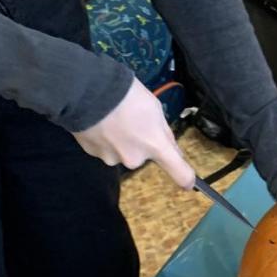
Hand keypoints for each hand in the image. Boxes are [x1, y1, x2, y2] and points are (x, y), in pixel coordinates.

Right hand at [74, 77, 195, 187]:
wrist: (87, 92)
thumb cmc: (128, 96)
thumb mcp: (155, 108)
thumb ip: (163, 132)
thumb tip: (171, 148)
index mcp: (155, 146)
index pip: (179, 172)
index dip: (186, 179)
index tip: (189, 183)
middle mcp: (135, 159)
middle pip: (142, 154)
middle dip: (140, 141)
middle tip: (132, 119)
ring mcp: (112, 159)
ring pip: (122, 151)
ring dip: (120, 139)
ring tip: (111, 117)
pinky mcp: (92, 155)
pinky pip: (104, 148)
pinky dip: (103, 138)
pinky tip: (99, 121)